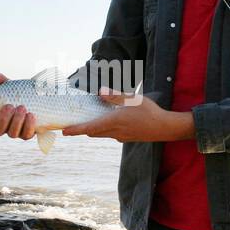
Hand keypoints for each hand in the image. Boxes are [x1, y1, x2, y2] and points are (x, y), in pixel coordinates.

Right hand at [0, 72, 35, 140]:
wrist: (39, 97)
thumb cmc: (19, 92)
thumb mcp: (10, 86)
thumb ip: (1, 81)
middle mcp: (4, 125)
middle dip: (3, 120)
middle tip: (9, 106)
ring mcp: (16, 131)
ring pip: (12, 134)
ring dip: (16, 121)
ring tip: (22, 107)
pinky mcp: (28, 133)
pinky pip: (27, 134)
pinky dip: (28, 125)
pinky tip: (31, 115)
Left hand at [62, 91, 193, 143]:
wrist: (165, 127)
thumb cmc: (149, 111)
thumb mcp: (132, 99)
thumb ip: (115, 96)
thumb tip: (99, 92)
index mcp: (114, 121)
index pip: (90, 128)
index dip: (76, 130)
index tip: (65, 131)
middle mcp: (115, 132)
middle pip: (94, 132)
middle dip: (83, 129)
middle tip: (74, 123)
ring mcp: (122, 136)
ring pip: (103, 133)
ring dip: (95, 128)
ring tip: (91, 119)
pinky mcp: (128, 137)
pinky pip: (112, 133)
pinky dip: (106, 128)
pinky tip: (111, 119)